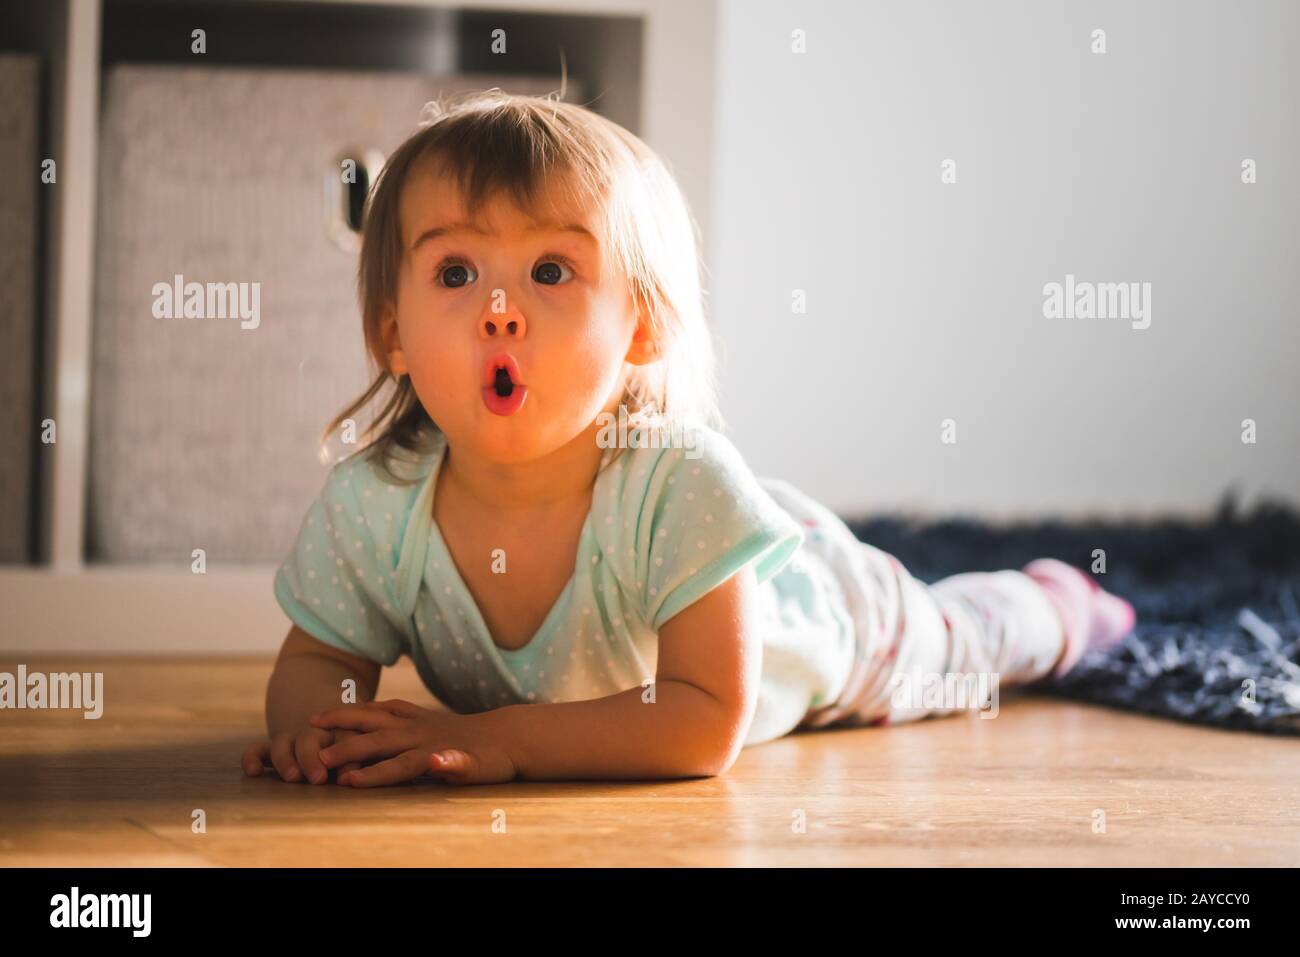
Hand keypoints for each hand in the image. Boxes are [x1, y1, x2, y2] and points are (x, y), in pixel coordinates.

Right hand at [242, 725, 361, 784]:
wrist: (329, 710)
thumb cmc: (356, 740)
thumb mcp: (365, 745)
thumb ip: (364, 760)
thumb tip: (363, 778)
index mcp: (343, 730)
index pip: (346, 741)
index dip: (347, 760)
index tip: (345, 779)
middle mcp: (316, 733)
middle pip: (310, 740)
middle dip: (312, 759)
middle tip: (318, 778)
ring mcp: (293, 738)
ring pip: (283, 743)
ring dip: (286, 760)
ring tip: (293, 777)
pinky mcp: (276, 745)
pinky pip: (260, 749)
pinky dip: (253, 758)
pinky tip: (252, 772)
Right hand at [309, 698, 518, 787]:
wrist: (512, 735)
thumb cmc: (495, 759)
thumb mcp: (480, 768)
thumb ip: (456, 764)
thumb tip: (438, 761)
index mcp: (431, 749)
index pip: (395, 766)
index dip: (370, 775)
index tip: (342, 781)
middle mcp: (421, 733)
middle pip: (377, 740)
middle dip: (347, 748)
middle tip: (317, 757)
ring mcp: (422, 721)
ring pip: (377, 717)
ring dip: (348, 718)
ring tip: (317, 719)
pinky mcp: (425, 716)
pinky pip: (391, 708)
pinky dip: (371, 709)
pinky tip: (360, 710)